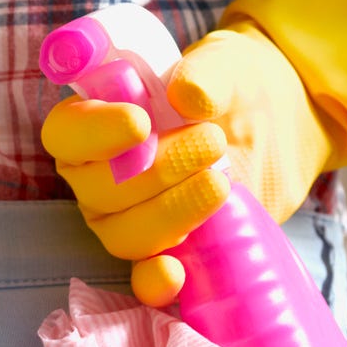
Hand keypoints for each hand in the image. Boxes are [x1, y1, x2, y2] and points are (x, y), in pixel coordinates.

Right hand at [43, 24, 333, 306]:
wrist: (278, 124)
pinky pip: (146, 278)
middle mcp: (99, 176)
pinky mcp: (167, 250)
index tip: (139, 122)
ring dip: (171, 211)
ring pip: (124, 233)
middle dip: (156, 170)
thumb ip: (206, 74)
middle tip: (211, 140)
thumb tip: (188, 96)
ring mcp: (130, 218)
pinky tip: (176, 271)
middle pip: (98, 190)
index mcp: (96, 122)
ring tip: (220, 180)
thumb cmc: (233, 87)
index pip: (67, 134)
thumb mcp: (225, 66)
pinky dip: (156, 281)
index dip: (94, 132)